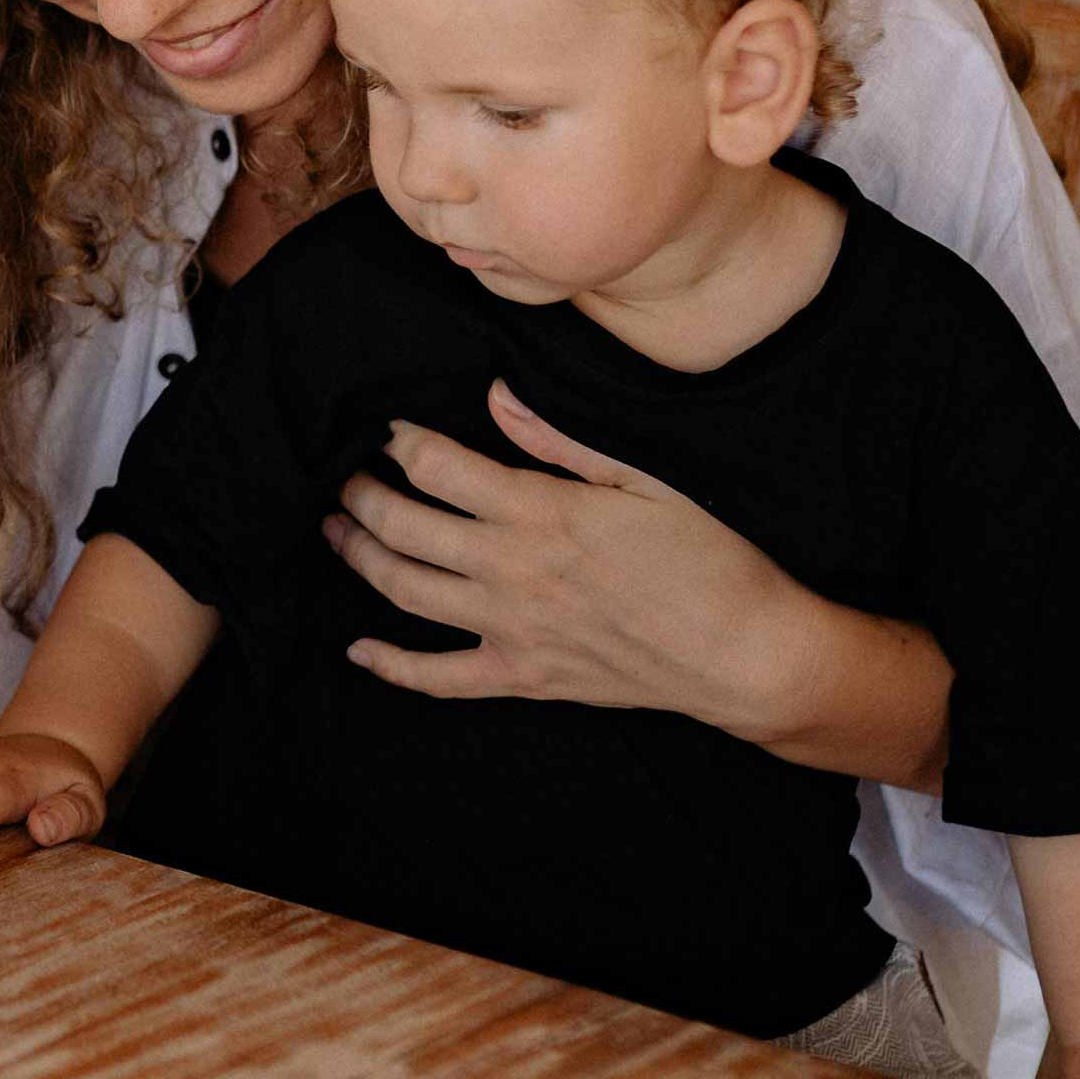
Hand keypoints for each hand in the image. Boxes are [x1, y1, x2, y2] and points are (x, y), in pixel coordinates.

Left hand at [326, 380, 819, 731]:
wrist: (745, 653)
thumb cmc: (709, 559)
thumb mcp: (644, 480)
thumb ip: (559, 441)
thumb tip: (495, 398)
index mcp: (541, 512)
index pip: (437, 467)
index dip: (398, 442)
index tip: (383, 428)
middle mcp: (512, 569)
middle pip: (404, 526)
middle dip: (359, 494)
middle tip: (339, 474)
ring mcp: (511, 629)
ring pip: (405, 591)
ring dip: (359, 558)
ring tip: (334, 530)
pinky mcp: (522, 678)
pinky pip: (439, 680)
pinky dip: (391, 666)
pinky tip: (358, 649)